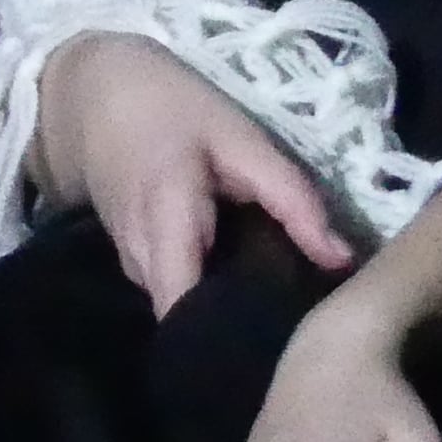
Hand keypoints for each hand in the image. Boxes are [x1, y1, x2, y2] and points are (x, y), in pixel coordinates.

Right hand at [38, 33, 354, 313]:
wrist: (99, 95)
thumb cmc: (174, 110)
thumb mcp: (241, 140)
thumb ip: (290, 197)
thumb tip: (342, 261)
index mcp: (165, 226)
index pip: (186, 314)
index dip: (230, 340)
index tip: (282, 345)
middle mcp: (141, 262)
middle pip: (190, 322)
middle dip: (240, 329)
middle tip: (299, 324)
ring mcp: (132, 268)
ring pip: (183, 309)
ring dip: (226, 309)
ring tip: (278, 304)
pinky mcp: (136, 266)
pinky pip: (177, 291)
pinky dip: (210, 289)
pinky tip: (243, 278)